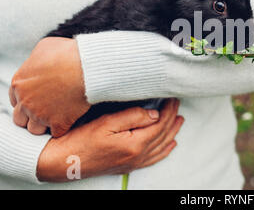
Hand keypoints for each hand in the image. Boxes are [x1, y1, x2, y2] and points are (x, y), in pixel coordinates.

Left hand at [9, 37, 89, 136]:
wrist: (87, 67)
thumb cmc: (69, 53)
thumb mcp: (45, 47)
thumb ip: (36, 59)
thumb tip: (41, 62)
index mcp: (19, 83)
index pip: (15, 100)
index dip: (27, 100)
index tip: (38, 99)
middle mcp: (26, 101)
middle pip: (20, 118)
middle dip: (31, 115)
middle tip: (46, 110)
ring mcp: (41, 114)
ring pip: (35, 129)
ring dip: (44, 124)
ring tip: (57, 117)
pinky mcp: (58, 123)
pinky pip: (56, 133)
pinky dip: (62, 127)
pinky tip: (69, 120)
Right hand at [36, 98, 182, 181]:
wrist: (62, 162)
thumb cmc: (80, 140)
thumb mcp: (106, 122)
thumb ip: (133, 116)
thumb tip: (155, 114)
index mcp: (135, 144)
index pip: (160, 124)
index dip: (169, 110)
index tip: (173, 98)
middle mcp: (137, 156)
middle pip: (163, 135)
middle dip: (172, 118)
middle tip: (177, 104)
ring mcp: (133, 163)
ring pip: (161, 147)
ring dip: (172, 133)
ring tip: (179, 121)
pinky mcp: (127, 166)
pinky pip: (153, 159)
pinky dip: (164, 150)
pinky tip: (169, 145)